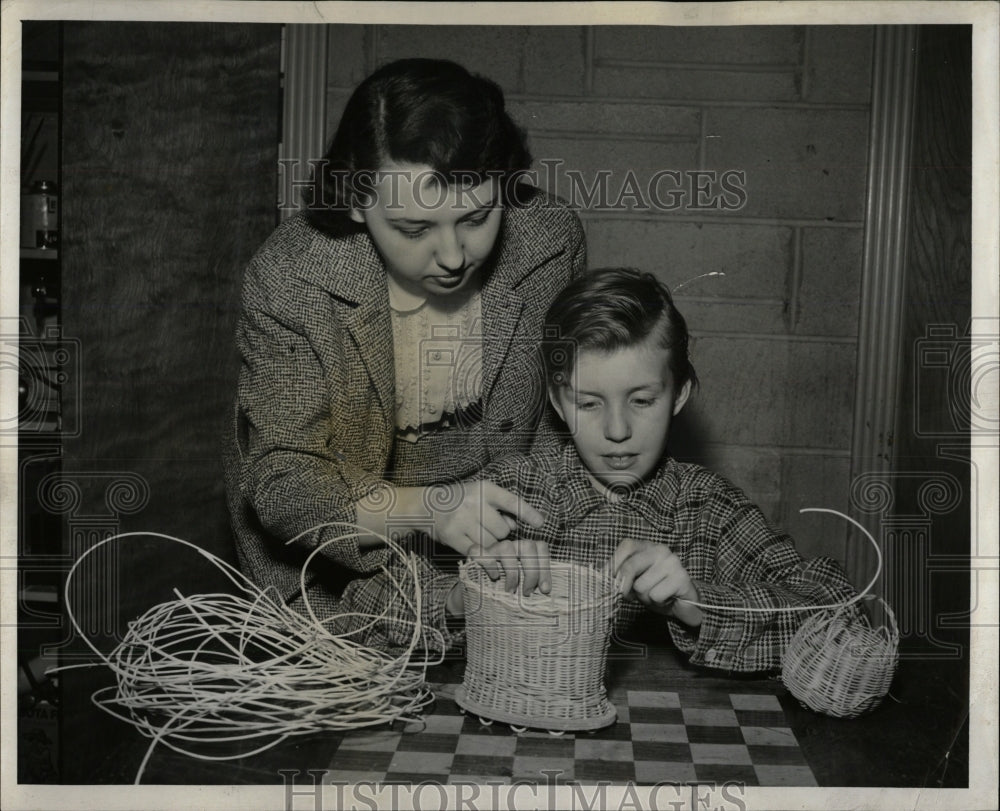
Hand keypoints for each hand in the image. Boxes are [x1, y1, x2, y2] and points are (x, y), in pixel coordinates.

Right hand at [428, 480, 550, 593]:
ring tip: (483, 540)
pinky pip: (477, 554)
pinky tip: (492, 569)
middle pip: (502, 529)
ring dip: (492, 546)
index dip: (527, 513)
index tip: (541, 523)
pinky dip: (487, 562)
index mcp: (484, 489)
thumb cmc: (461, 501)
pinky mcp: (453, 537)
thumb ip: (499, 508)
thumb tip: (516, 525)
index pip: (511, 501)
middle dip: (501, 534)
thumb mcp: (480, 495)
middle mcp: (473, 503)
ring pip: (491, 543)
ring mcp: (462, 520)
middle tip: (491, 531)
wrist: (427, 506)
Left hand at [612, 539, 702, 626]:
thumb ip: (621, 574)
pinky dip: (657, 602)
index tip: (608, 580)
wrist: (683, 604)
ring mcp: (673, 562)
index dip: (614, 564)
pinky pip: (655, 595)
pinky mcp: (681, 578)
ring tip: (655, 595)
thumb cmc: (655, 589)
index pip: (627, 546)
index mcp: (647, 546)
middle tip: (629, 596)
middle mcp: (661, 550)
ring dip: (645, 597)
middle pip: (631, 566)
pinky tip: (666, 598)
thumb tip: (603, 578)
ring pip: (641, 586)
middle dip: (624, 586)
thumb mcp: (634, 579)